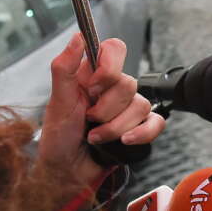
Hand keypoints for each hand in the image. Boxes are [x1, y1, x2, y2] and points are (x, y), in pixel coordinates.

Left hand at [38, 33, 165, 188]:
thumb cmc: (58, 140)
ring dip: (115, 127)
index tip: (94, 85)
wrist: (67, 173)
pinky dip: (141, 133)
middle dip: (106, 108)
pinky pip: (155, 123)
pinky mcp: (138, 129)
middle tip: (89, 119)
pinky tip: (125, 141)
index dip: (109, 66)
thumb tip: (77, 37)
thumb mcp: (56, 102)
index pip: (114, 50)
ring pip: (140, 105)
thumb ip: (64, 68)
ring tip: (96, 137)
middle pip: (128, 83)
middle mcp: (112, 90)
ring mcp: (127, 110)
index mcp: (92, 76)